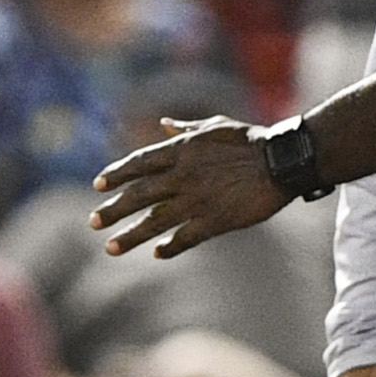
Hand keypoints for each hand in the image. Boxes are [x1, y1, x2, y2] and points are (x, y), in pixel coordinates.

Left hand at [90, 117, 288, 259]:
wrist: (282, 160)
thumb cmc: (250, 140)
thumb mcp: (214, 126)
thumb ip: (185, 129)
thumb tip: (163, 122)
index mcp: (182, 150)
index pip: (140, 163)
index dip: (117, 174)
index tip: (98, 185)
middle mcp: (183, 175)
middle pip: (139, 195)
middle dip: (114, 209)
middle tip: (93, 222)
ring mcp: (198, 199)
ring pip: (155, 221)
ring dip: (131, 235)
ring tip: (111, 248)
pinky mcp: (215, 220)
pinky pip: (186, 237)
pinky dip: (170, 246)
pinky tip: (157, 253)